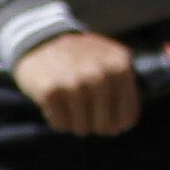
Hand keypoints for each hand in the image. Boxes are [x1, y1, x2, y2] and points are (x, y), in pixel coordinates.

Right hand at [11, 27, 140, 137]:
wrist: (41, 42)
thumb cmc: (81, 60)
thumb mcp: (109, 62)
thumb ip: (122, 90)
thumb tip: (122, 127)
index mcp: (120, 64)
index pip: (128, 114)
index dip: (119, 124)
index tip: (112, 124)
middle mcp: (99, 72)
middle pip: (105, 124)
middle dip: (97, 127)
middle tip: (89, 119)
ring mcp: (74, 81)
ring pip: (82, 127)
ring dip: (77, 125)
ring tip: (72, 110)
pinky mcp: (50, 90)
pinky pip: (60, 124)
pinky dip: (59, 122)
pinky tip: (57, 106)